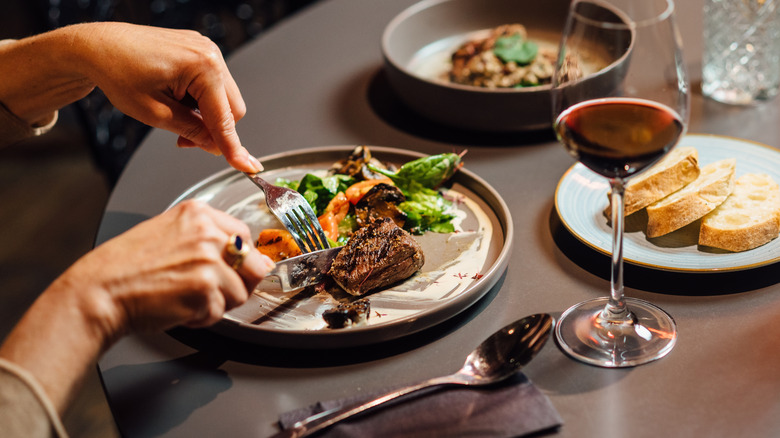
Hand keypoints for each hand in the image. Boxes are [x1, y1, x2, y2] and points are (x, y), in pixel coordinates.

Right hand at [63, 200, 273, 339]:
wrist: (100, 291)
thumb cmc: (126, 267)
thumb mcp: (169, 233)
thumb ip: (207, 239)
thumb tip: (249, 256)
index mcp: (199, 214)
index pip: (244, 235)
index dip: (241, 259)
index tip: (231, 269)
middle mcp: (207, 233)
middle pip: (255, 264)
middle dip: (240, 283)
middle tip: (213, 290)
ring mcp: (209, 260)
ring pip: (240, 293)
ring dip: (218, 303)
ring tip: (188, 298)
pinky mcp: (206, 289)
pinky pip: (220, 313)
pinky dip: (202, 318)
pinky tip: (179, 307)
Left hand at [72, 22, 262, 171]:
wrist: (99, 47)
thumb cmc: (118, 72)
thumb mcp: (155, 113)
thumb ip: (192, 131)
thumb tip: (215, 146)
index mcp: (203, 67)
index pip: (224, 118)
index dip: (232, 147)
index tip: (246, 166)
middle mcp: (210, 54)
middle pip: (232, 109)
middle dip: (214, 130)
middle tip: (185, 140)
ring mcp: (206, 50)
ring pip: (223, 99)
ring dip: (206, 115)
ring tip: (175, 116)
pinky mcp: (200, 51)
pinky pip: (213, 85)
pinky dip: (200, 101)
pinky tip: (178, 101)